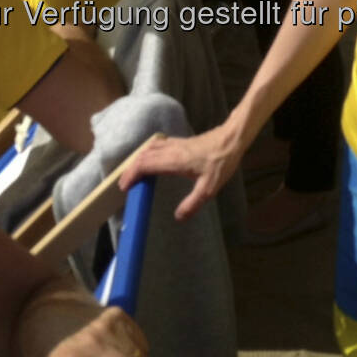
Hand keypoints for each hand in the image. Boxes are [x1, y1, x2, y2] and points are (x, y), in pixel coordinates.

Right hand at [119, 123, 243, 219]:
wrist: (230, 139)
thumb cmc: (221, 163)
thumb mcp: (209, 188)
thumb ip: (192, 203)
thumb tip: (178, 218)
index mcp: (173, 161)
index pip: (145, 165)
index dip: (132, 174)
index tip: (125, 186)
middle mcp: (170, 150)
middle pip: (143, 157)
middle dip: (131, 170)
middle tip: (125, 184)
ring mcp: (174, 143)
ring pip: (148, 149)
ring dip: (138, 160)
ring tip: (135, 174)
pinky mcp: (180, 141)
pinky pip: (157, 145)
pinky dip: (147, 153)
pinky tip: (151, 159)